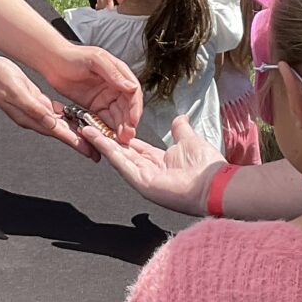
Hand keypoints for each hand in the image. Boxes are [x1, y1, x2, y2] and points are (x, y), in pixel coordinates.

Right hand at [0, 55, 98, 156]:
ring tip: (90, 137)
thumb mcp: (18, 92)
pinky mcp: (36, 102)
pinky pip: (54, 113)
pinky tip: (73, 117)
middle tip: (96, 150)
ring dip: (74, 131)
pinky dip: (65, 117)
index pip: (58, 133)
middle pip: (62, 132)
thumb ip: (34, 107)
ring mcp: (35, 111)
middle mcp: (34, 117)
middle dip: (79, 141)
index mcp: (31, 117)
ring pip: (59, 125)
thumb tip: (50, 120)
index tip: (89, 150)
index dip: (74, 142)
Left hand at [41, 42, 142, 143]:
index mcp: (119, 74)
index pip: (133, 93)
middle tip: (126, 136)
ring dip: (119, 128)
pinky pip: (103, 119)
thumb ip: (113, 74)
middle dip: (128, 123)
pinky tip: (106, 136)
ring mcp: (105, 97)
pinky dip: (106, 128)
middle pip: (126, 108)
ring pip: (117, 116)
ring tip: (118, 140)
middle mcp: (114, 87)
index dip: (134, 108)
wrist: (52, 62)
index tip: (133, 120)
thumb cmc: (72, 56)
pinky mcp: (94, 106)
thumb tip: (131, 87)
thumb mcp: (95, 60)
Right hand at [79, 114, 225, 215]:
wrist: (215, 184)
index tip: (106, 125)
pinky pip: (122, 163)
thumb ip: (181, 129)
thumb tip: (180, 118)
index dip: (120, 136)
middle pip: (121, 151)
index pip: (134, 147)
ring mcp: (143, 177)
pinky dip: (108, 150)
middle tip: (88, 125)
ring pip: (118, 156)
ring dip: (101, 142)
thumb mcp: (190, 140)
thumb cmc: (207, 167)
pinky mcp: (141, 182)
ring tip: (86, 128)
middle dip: (104, 138)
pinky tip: (97, 138)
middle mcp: (149, 170)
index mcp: (160, 160)